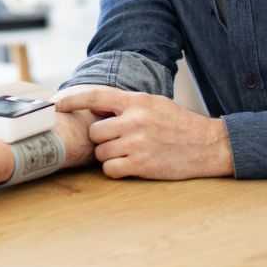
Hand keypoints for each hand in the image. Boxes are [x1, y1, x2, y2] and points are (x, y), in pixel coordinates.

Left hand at [55, 87, 233, 179]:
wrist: (208, 145)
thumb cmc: (179, 124)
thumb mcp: (154, 103)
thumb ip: (127, 105)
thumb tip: (96, 107)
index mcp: (137, 101)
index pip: (96, 96)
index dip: (73, 100)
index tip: (57, 105)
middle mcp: (134, 120)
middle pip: (95, 131)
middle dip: (102, 139)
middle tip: (117, 141)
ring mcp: (137, 143)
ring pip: (101, 152)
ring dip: (109, 155)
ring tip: (128, 152)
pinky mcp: (142, 165)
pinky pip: (110, 169)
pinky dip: (115, 169)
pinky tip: (129, 165)